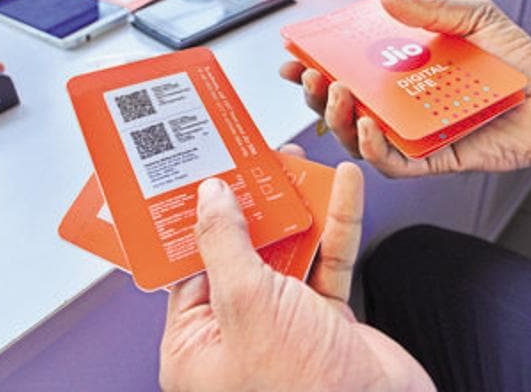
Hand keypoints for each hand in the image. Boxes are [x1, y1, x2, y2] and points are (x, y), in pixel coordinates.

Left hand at [159, 148, 433, 391]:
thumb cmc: (304, 391)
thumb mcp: (247, 305)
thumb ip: (226, 245)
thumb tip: (209, 198)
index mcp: (197, 347)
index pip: (188, 269)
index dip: (199, 220)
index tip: (207, 176)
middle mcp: (237, 336)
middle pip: (240, 254)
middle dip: (254, 206)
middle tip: (257, 162)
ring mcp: (284, 327)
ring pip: (286, 253)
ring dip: (297, 209)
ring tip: (299, 165)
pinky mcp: (325, 321)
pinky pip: (326, 263)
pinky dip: (336, 225)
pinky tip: (342, 189)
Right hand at [280, 0, 530, 178]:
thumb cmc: (518, 62)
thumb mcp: (475, 19)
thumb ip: (433, 9)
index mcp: (403, 72)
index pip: (349, 70)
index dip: (317, 66)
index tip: (295, 57)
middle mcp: (402, 105)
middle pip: (344, 107)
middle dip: (318, 94)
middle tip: (313, 77)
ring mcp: (414, 134)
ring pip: (359, 138)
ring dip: (339, 120)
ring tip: (338, 96)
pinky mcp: (433, 160)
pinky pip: (394, 163)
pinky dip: (374, 150)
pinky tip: (367, 128)